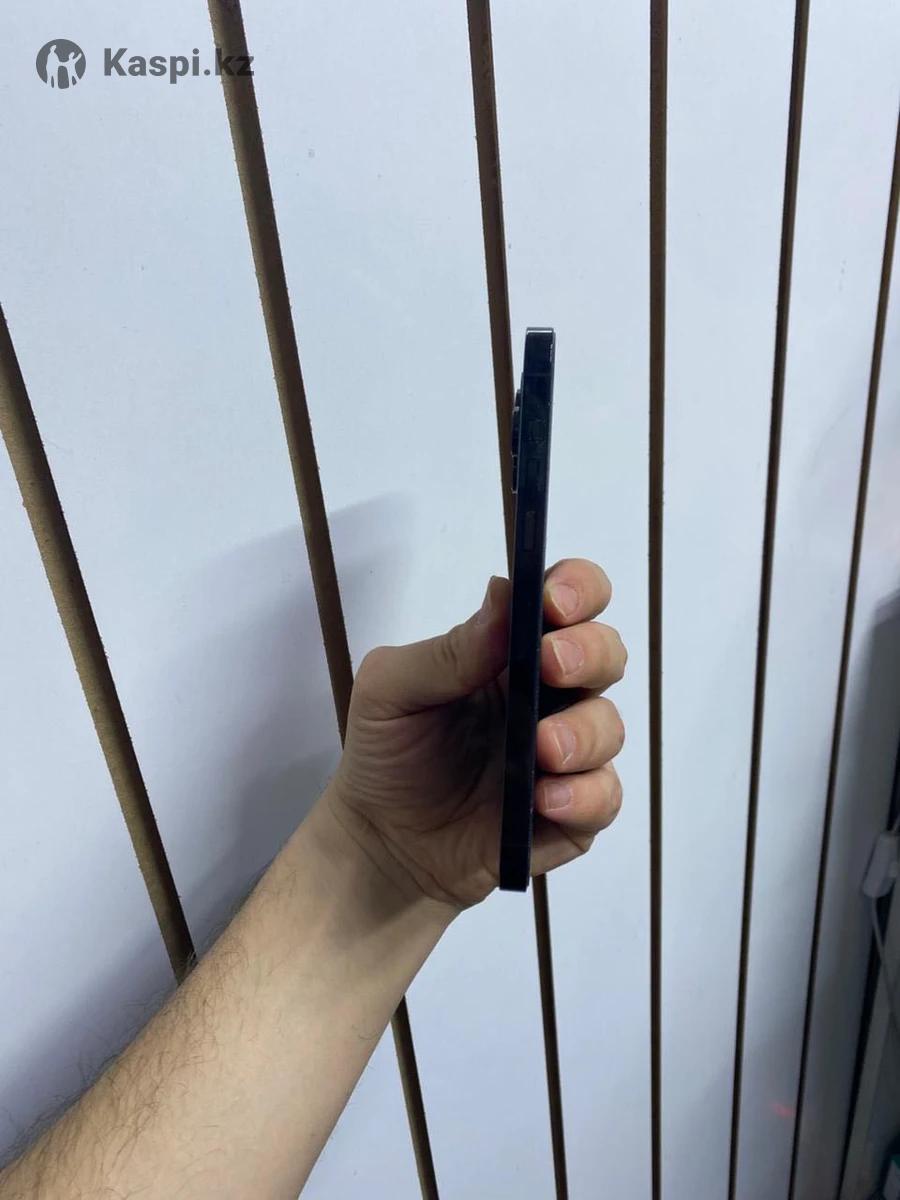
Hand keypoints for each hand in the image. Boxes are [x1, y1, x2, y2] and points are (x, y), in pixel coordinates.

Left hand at [326, 558, 626, 910]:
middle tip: (552, 666)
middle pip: (606, 653)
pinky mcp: (573, 811)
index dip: (577, 589)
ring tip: (543, 750)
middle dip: (589, 653)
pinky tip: (543, 801)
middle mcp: (549, 695)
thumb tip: (504, 595)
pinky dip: (583, 795)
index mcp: (512, 651)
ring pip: (610, 726)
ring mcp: (566, 753)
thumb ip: (448, 650)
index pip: (568, 599)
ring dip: (584, 732)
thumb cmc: (386, 754)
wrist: (381, 843)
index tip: (555, 602)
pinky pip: (604, 796)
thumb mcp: (390, 690)